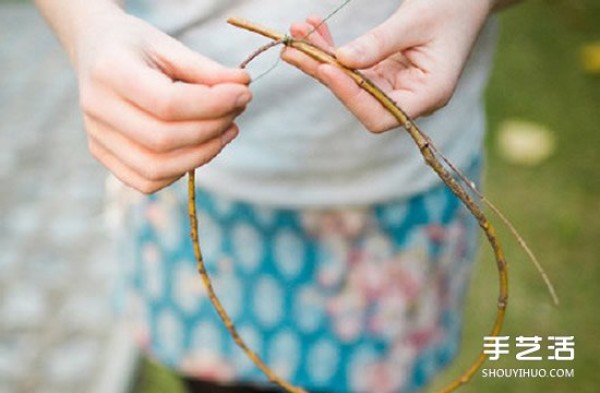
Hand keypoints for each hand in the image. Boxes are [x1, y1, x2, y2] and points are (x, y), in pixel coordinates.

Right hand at [74, 9, 250, 192]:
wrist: (95, 50)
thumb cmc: (137, 46)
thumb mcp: (170, 46)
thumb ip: (206, 69)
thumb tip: (244, 86)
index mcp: (110, 71)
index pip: (167, 103)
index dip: (212, 104)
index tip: (243, 94)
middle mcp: (96, 108)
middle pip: (163, 139)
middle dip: (211, 129)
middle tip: (237, 112)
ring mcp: (96, 136)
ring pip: (155, 168)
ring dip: (202, 155)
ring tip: (226, 131)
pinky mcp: (102, 154)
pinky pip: (146, 181)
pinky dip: (180, 171)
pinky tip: (201, 148)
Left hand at [282, 0, 493, 132]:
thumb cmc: (452, 6)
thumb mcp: (415, 21)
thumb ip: (379, 43)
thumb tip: (341, 60)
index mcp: (429, 95)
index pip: (381, 113)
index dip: (351, 95)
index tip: (326, 67)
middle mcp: (410, 98)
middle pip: (358, 98)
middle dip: (324, 71)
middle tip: (294, 47)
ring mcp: (395, 86)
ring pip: (349, 81)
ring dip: (320, 57)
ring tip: (297, 32)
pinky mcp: (383, 72)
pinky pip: (351, 65)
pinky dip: (330, 47)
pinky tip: (312, 28)